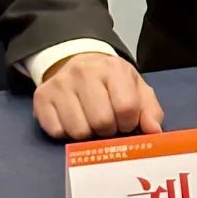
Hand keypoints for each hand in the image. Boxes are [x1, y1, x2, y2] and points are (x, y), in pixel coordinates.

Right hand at [33, 52, 164, 140]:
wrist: (77, 62)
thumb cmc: (111, 81)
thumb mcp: (135, 88)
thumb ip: (149, 109)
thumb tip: (155, 131)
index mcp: (113, 68)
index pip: (126, 107)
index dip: (129, 123)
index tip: (126, 122)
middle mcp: (84, 72)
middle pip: (101, 121)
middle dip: (108, 130)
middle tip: (108, 124)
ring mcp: (60, 84)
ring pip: (78, 131)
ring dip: (88, 135)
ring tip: (91, 122)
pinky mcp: (41, 98)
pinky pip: (57, 132)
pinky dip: (67, 133)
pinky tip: (73, 120)